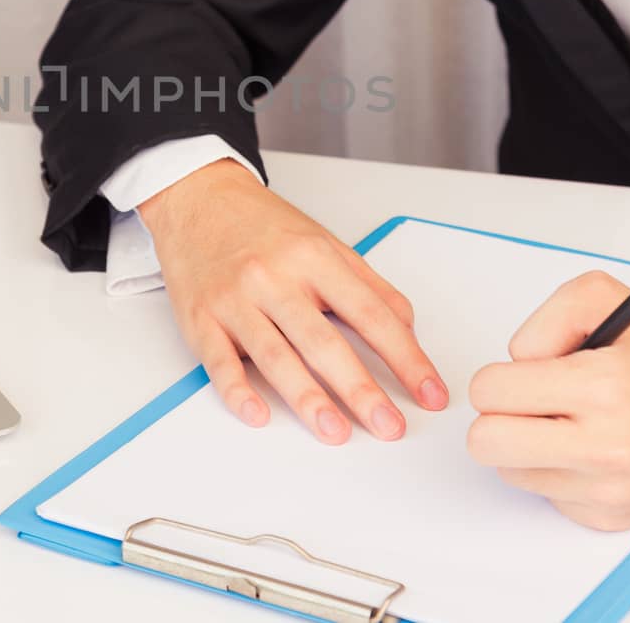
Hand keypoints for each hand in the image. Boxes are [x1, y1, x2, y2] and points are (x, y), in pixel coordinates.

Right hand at [139, 159, 447, 443]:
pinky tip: (258, 415)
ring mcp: (234, 300)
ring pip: (274, 356)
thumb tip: (406, 330)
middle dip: (361, 389)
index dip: (405, 357)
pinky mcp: (200, 319)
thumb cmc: (263, 225)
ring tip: (336, 432)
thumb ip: (367, 286)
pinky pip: (219, 362)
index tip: (429, 392)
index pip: (370, 314)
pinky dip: (238, 391)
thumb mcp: (324, 243)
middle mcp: (274, 278)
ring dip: (307, 398)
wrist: (199, 198)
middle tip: (390, 426)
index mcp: (313, 258)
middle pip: (323, 341)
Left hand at [466, 271, 629, 529]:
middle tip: (531, 402)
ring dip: (526, 445)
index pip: (491, 392)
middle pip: (486, 443)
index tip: (526, 373)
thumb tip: (516, 361)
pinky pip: (544, 493)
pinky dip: (556, 469)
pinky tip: (591, 448)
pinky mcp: (609, 516)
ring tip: (569, 422)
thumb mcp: (606, 300)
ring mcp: (608, 489)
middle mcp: (608, 446)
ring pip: (508, 471)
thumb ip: (548, 317)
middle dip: (498, 416)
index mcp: (604, 387)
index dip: (499, 376)